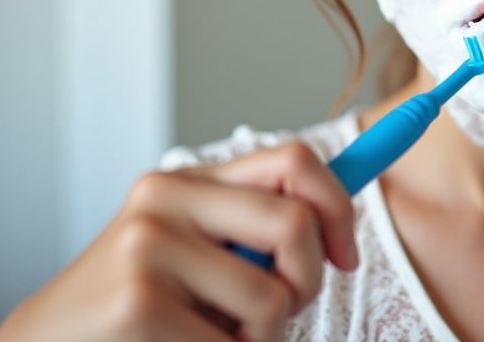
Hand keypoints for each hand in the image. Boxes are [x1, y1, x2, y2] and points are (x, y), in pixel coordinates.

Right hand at [0, 141, 357, 341]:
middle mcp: (166, 198)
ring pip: (271, 298)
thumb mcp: (195, 248)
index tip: (345, 256)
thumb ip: (254, 228)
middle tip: (283, 313)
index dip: (339, 207)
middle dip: (308, 282)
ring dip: (265, 337)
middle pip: (294, 223)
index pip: (294, 159)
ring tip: (220, 337)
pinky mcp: (137, 303)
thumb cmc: (142, 302)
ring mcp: (147, 247)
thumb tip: (340, 231)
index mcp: (190, 178)